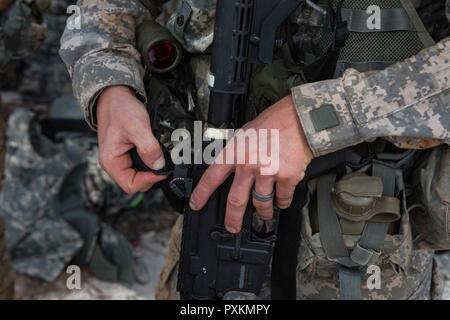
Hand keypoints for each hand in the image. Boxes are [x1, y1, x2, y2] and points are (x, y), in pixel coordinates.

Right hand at [96, 85, 166, 193]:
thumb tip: (159, 165)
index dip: (149, 181)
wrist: (115, 95)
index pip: (131, 185)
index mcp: (111, 162)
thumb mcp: (137, 127)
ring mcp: (122, 159)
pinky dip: (151, 159)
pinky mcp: (128, 153)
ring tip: (161, 156)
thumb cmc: (120, 109)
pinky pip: (142, 163)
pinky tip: (157, 152)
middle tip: (165, 163)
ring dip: (152, 168)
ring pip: (141, 173)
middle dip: (152, 175)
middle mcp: (115, 163)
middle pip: (137, 182)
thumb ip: (148, 148)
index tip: (162, 170)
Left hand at [189, 96, 313, 232]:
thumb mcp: (245, 134)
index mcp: (235, 152)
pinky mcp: (287, 178)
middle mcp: (249, 164)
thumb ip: (236, 153)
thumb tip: (229, 169)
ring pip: (260, 204)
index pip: (212, 177)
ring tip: (263, 215)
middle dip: (232, 218)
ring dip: (262, 213)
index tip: (196, 204)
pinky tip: (281, 201)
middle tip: (232, 227)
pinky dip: (282, 203)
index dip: (201, 193)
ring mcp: (268, 173)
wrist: (299, 120)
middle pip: (235, 200)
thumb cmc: (273, 123)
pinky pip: (282, 199)